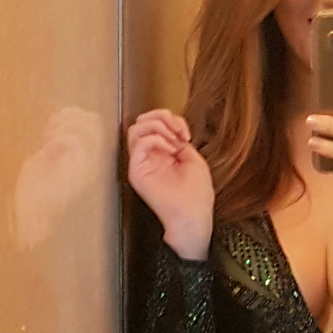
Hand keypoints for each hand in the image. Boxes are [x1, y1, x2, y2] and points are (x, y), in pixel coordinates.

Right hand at [125, 109, 214, 259]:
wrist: (194, 215)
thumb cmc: (197, 194)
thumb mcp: (192, 158)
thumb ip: (179, 140)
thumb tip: (170, 129)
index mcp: (161, 154)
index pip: (155, 123)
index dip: (171, 119)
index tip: (186, 134)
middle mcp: (148, 157)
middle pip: (141, 122)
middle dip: (162, 117)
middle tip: (178, 131)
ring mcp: (141, 164)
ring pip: (135, 129)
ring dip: (157, 126)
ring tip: (173, 139)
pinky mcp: (136, 172)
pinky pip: (138, 143)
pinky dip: (156, 139)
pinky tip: (170, 150)